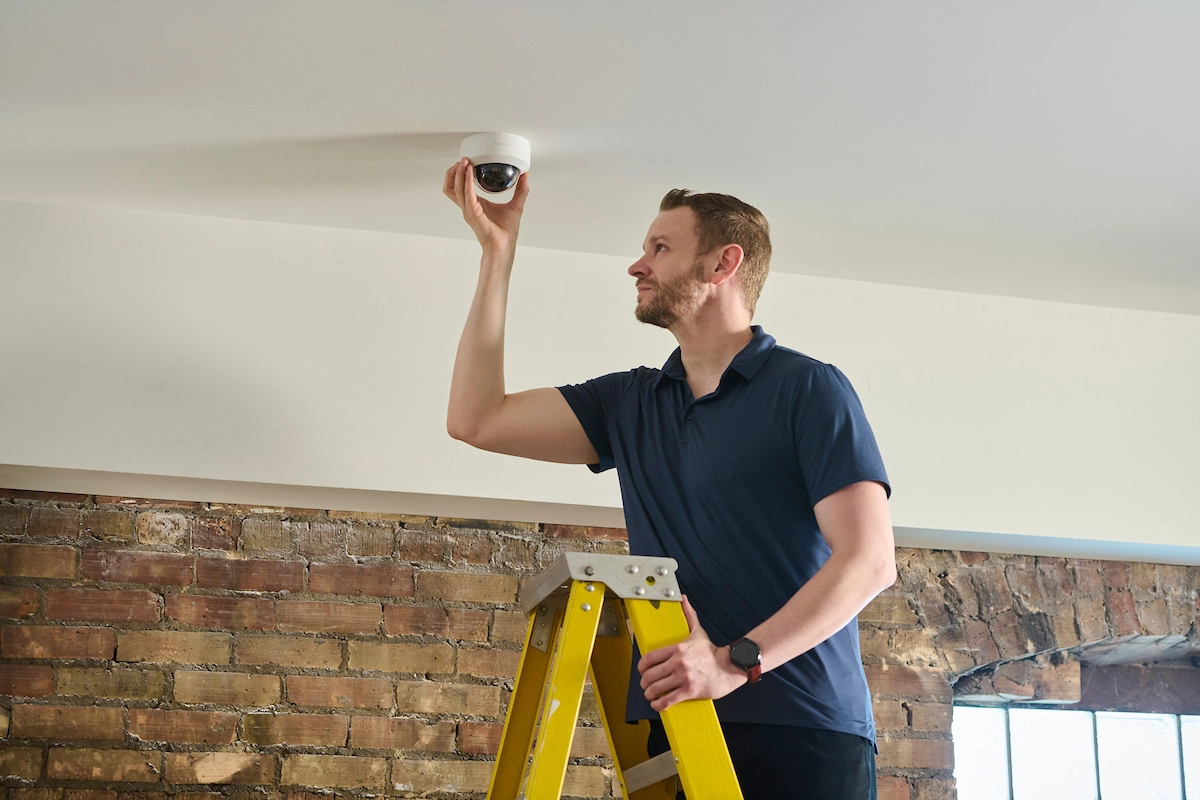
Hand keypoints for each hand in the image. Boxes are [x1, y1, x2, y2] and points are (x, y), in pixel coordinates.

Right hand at [442, 158, 528, 255]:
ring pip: (456, 189)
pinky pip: (467, 195)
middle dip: (453, 172)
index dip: (458, 174)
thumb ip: (520, 189)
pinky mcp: (473, 213)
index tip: (465, 163)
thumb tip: (525, 175)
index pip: (459, 188)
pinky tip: (470, 172)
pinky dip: (467, 182)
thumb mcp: (515, 204)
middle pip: (451, 187)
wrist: (504, 245)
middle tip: (462, 160)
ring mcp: (469, 211)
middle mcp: (469, 207)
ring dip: (459, 174)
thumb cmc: (505, 231)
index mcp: (475, 204)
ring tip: (464, 163)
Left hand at [636, 595, 747, 711]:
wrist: (730, 667)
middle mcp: (678, 663)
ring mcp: (683, 677)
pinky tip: (657, 704)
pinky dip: (659, 705)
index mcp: (677, 649)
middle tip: (646, 685)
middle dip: (644, 682)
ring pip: (656, 688)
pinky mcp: (690, 691)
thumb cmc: (712, 652)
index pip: (649, 658)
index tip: (642, 671)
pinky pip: (668, 700)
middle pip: (650, 675)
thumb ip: (689, 615)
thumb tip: (683, 599)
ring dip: (649, 694)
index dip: (641, 667)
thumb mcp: (698, 632)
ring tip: (650, 695)